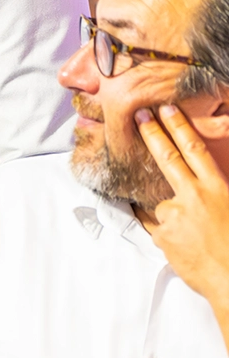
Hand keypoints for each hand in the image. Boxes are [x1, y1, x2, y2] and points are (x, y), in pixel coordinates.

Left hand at [135, 104, 228, 335]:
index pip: (195, 149)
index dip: (179, 127)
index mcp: (217, 188)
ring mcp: (175, 216)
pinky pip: (160, 230)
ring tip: (194, 238)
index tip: (166, 110)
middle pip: (169, 158)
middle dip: (153, 134)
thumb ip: (217, 193)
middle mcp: (194, 197)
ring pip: (165, 207)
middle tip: (140, 116)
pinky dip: (169, 236)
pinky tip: (185, 247)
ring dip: (175, 218)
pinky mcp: (162, 236)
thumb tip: (205, 189)